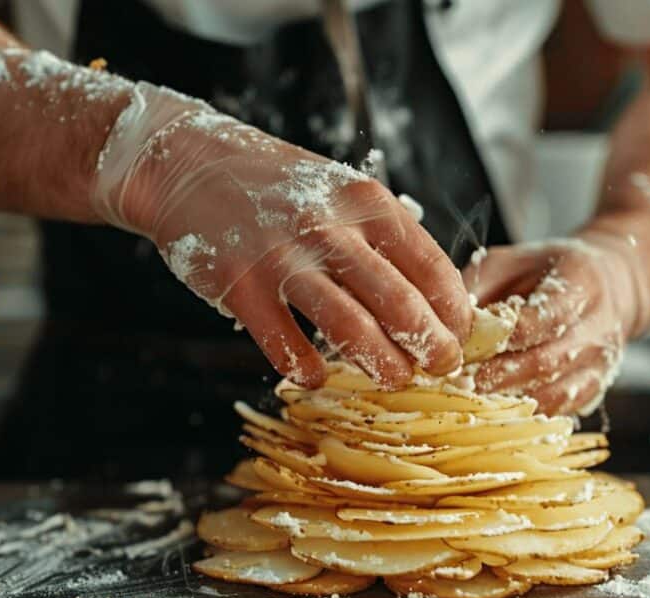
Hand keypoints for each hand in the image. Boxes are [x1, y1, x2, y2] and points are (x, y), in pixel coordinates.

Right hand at [91, 82, 469, 388]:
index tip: (459, 337)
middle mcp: (329, 228)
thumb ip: (384, 236)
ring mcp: (282, 259)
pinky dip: (308, 370)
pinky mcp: (241, 287)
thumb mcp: (341, 192)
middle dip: (430, 346)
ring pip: (350, 328)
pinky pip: (286, 345)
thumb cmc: (278, 186)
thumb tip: (433, 299)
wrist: (189, 165)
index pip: (431, 265)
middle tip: (442, 368)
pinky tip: (319, 377)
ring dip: (381, 364)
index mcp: (365, 202)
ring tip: (395, 380)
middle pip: (399, 303)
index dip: (453, 311)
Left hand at [461, 230, 649, 415]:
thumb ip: (481, 284)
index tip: (465, 347)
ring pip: (555, 393)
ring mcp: (600, 363)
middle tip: (460, 383)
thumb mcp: (514, 261)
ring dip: (512, 402)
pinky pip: (561, 410)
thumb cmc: (549, 272)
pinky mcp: (595, 388)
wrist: (611, 286)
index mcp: (581, 285)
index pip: (542, 318)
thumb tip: (444, 316)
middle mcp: (598, 328)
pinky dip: (529, 417)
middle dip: (499, 375)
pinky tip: (497, 416)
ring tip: (473, 404)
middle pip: (546, 361)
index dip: (503, 337)